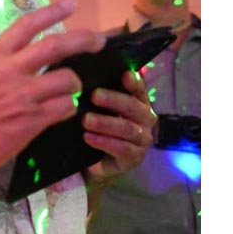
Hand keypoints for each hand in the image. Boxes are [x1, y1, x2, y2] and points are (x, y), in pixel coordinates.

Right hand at [0, 0, 105, 186]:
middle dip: (82, 40)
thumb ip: (0, 67)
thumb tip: (22, 61)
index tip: (70, 4)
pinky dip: (68, 108)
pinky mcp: (32, 120)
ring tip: (70, 90)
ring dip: (74, 83)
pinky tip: (61, 112)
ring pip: (66, 78)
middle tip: (98, 40)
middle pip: (55, 45)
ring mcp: (22, 95)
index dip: (52, 12)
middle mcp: (9, 70)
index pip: (26, 25)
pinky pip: (64, 107)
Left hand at [82, 70, 155, 184]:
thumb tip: (93, 72)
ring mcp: (143, 139)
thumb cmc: (102, 127)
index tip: (124, 75)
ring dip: (105, 123)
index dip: (134, 82)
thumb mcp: (101, 108)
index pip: (139, 89)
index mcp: (140, 102)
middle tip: (94, 95)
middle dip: (113, 100)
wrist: (100, 161)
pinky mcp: (135, 157)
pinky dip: (104, 142)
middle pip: (132, 107)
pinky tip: (88, 137)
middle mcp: (146, 119)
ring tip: (86, 120)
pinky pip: (122, 149)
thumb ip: (103, 91)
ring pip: (126, 128)